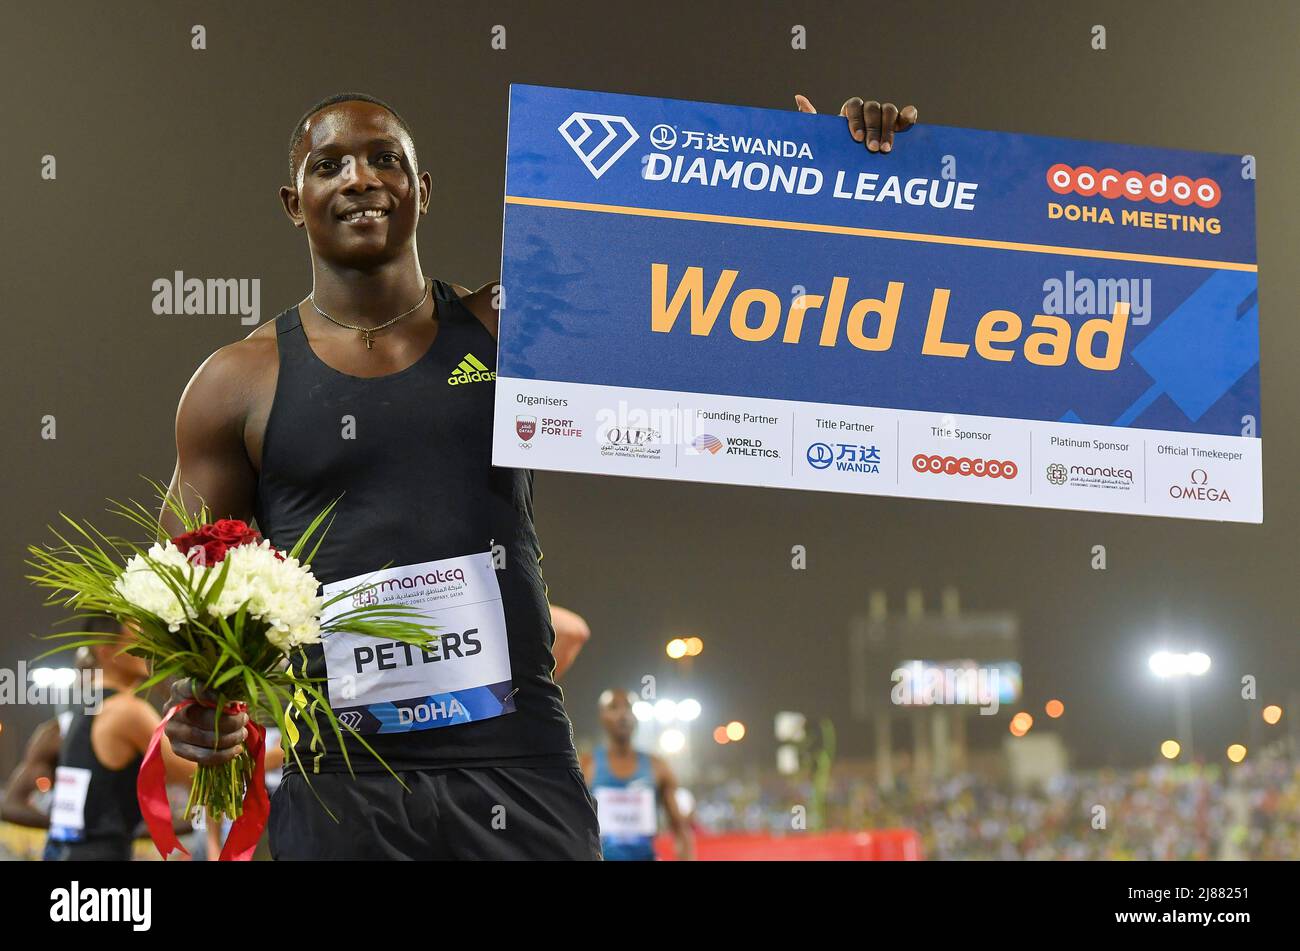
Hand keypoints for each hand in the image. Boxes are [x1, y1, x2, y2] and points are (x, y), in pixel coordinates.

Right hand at [163, 678, 248, 765]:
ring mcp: (173, 731)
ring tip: (242, 734)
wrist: (193, 714)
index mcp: (180, 689)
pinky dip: (223, 754)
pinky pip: (202, 756)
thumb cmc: (210, 699)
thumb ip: (224, 694)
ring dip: (230, 738)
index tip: (233, 701)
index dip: (214, 695)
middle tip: (244, 719)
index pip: (194, 689)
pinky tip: (237, 749)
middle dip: (230, 721)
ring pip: (204, 738)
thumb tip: (238, 706)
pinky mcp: (178, 748)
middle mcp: (172, 710)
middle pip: (202, 718)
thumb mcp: (215, 690)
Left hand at [795, 94, 917, 152]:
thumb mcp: (824, 140)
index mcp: (849, 112)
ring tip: (885, 150)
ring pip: (889, 111)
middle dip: (873, 128)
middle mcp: (868, 112)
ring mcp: (885, 118)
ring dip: (888, 129)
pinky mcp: (900, 126)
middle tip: (872, 149)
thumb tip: (798, 97)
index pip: (853, 106)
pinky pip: (907, 115)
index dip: (856, 120)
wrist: (854, 170)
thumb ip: (811, 119)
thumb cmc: (838, 153)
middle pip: (873, 108)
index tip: (855, 139)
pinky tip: (909, 122)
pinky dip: (909, 115)